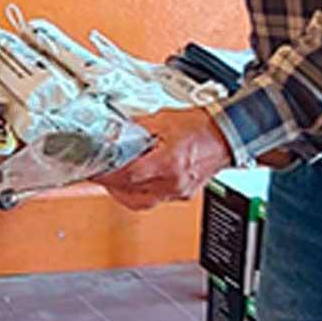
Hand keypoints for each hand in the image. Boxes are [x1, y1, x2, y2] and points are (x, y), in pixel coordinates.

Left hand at [93, 108, 234, 210]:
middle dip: (111, 185)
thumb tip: (117, 129)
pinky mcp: (182, 194)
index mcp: (167, 163)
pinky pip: (154, 199)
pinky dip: (141, 192)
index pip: (128, 175)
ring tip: (115, 179)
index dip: (106, 174)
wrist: (228, 135)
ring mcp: (177, 191)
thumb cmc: (203, 127)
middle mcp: (172, 182)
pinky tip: (136, 182)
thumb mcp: (164, 119)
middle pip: (130, 193)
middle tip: (99, 174)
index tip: (93, 170)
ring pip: (141, 201)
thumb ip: (137, 126)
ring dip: (124, 192)